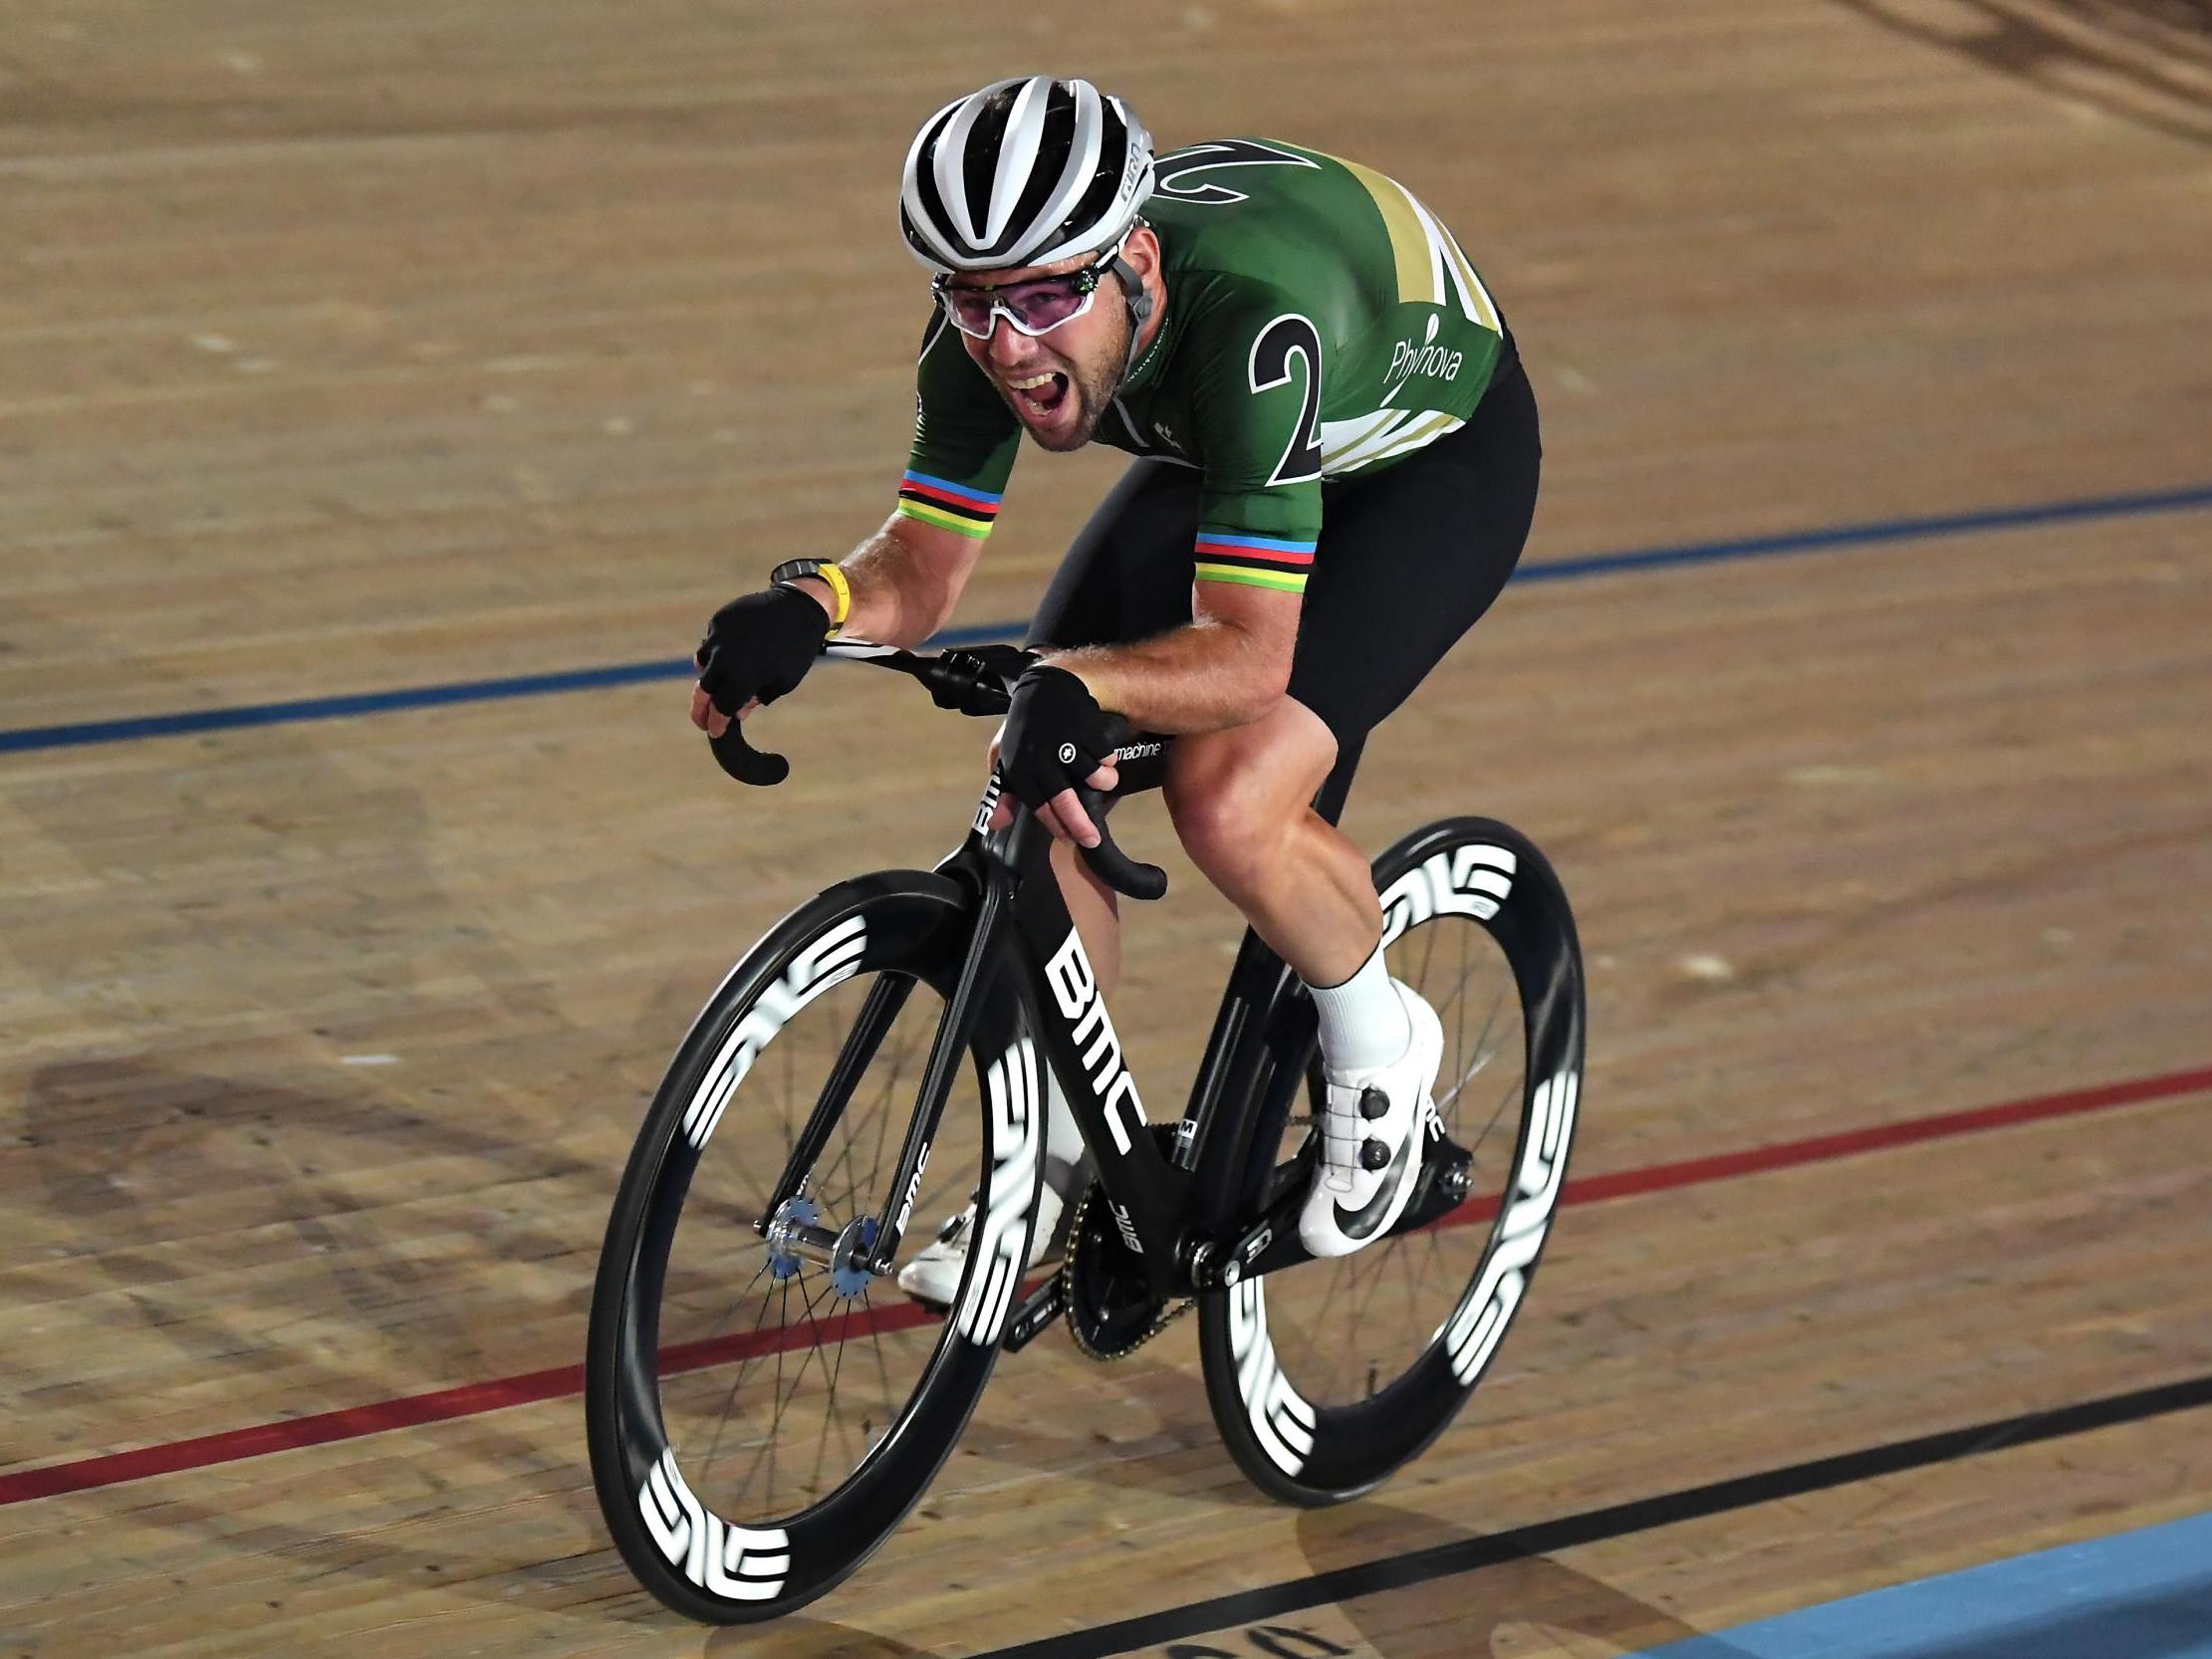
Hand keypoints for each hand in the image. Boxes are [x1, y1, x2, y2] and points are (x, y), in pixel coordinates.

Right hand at [690, 586, 827, 735]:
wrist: (798, 607)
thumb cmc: (796, 650)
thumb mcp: (783, 682)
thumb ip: (757, 699)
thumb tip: (737, 713)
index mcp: (741, 678)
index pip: (721, 708)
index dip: (716, 723)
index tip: (714, 731)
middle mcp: (723, 658)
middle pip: (703, 691)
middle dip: (699, 709)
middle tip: (700, 720)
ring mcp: (718, 637)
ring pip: (703, 664)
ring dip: (709, 677)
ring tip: (719, 684)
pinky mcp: (719, 620)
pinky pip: (711, 642)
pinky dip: (718, 652)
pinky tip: (734, 652)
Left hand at [997, 665, 1121, 846]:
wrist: (1048, 686)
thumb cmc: (1027, 727)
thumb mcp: (1006, 756)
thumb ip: (1003, 792)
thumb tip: (996, 825)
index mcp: (1018, 766)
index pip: (1038, 805)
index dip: (1055, 825)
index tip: (1069, 839)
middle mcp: (1040, 757)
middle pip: (1064, 799)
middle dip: (1080, 823)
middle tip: (1092, 840)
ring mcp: (1065, 743)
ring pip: (1093, 778)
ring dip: (1104, 783)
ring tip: (1105, 782)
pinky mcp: (1087, 730)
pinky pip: (1106, 757)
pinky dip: (1109, 761)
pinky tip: (1104, 758)